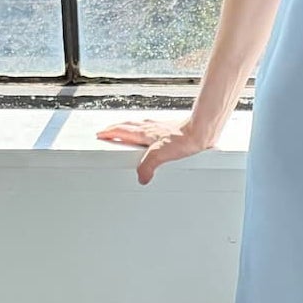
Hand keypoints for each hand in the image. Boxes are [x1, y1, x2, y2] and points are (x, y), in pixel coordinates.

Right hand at [95, 116, 214, 185]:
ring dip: (129, 127)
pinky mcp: (171, 129)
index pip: (122, 131)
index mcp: (145, 133)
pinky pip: (152, 128)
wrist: (202, 131)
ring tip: (125, 131)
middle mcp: (151, 128)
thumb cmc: (185, 140)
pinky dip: (145, 129)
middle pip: (128, 125)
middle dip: (116, 128)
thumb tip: (141, 178)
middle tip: (108, 131)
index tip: (100, 134)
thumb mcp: (161, 155)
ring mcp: (161, 127)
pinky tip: (152, 134)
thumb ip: (148, 166)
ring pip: (140, 125)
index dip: (110, 133)